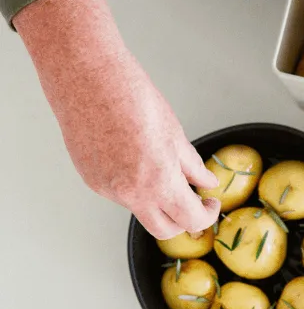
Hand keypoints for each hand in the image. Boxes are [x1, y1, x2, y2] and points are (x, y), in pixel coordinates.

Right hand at [15, 0, 219, 238]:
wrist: (88, 78)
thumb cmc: (131, 96)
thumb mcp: (175, 133)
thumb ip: (192, 166)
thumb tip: (206, 182)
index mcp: (158, 182)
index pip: (190, 220)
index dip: (206, 215)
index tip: (210, 204)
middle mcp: (130, 193)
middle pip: (165, 230)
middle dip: (183, 220)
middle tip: (194, 200)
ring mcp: (107, 189)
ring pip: (141, 211)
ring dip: (158, 202)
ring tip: (163, 168)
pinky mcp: (91, 180)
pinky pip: (119, 195)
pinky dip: (134, 187)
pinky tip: (135, 159)